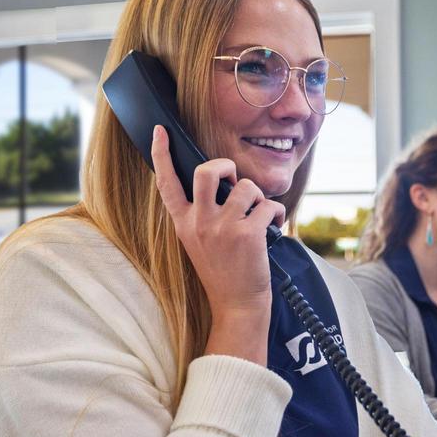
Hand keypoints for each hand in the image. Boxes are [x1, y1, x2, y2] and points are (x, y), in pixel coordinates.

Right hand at [151, 125, 284, 362]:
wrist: (236, 305)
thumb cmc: (223, 272)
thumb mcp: (198, 242)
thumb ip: (202, 214)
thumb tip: (223, 183)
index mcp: (184, 223)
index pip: (166, 183)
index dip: (162, 154)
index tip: (160, 132)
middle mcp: (200, 222)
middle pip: (207, 172)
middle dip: (226, 165)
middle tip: (234, 178)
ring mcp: (223, 228)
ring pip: (246, 187)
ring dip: (259, 197)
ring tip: (259, 214)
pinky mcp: (248, 234)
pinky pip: (268, 205)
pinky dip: (277, 212)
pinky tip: (274, 224)